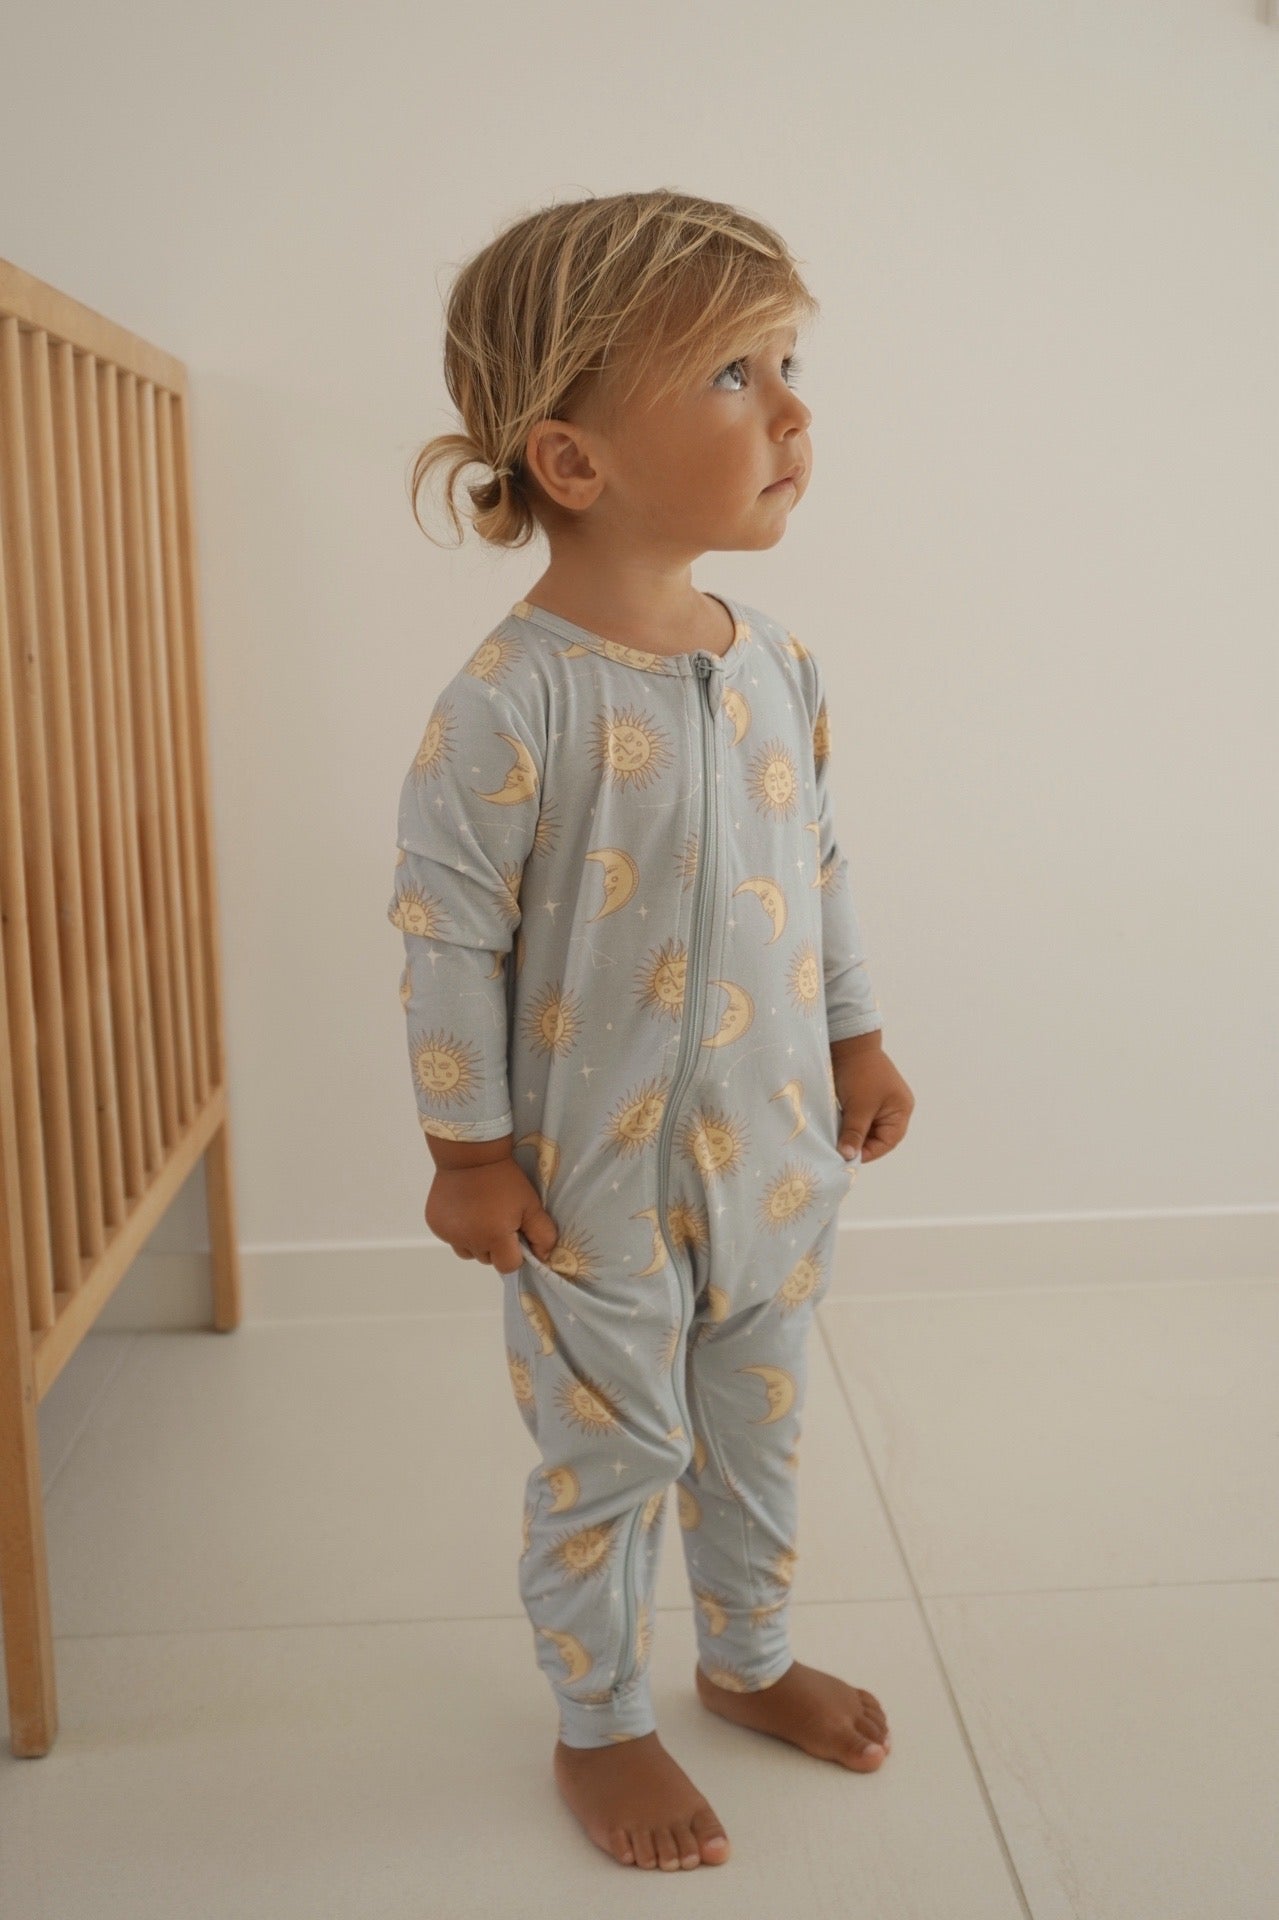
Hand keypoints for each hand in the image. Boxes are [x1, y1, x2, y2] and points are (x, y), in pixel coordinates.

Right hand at [424, 1157, 558, 1275]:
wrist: (470, 1154)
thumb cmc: (504, 1178)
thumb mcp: (531, 1204)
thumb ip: (543, 1234)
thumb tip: (543, 1257)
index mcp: (494, 1236)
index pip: (507, 1266)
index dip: (515, 1252)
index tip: (515, 1232)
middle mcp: (468, 1240)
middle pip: (486, 1259)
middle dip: (495, 1246)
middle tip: (497, 1219)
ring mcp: (448, 1234)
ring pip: (467, 1251)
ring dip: (475, 1241)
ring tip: (479, 1215)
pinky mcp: (435, 1225)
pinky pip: (451, 1238)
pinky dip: (459, 1230)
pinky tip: (464, 1210)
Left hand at [831, 1037, 914, 1164]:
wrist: (848, 1042)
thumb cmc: (859, 1073)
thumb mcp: (858, 1107)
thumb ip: (854, 1133)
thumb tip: (847, 1156)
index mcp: (901, 1110)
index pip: (887, 1142)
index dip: (868, 1153)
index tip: (846, 1159)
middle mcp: (894, 1108)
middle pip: (878, 1137)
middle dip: (859, 1144)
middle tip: (839, 1152)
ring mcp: (880, 1102)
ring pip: (867, 1128)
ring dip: (852, 1134)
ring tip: (836, 1141)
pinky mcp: (866, 1097)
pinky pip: (860, 1118)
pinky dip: (849, 1124)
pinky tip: (836, 1128)